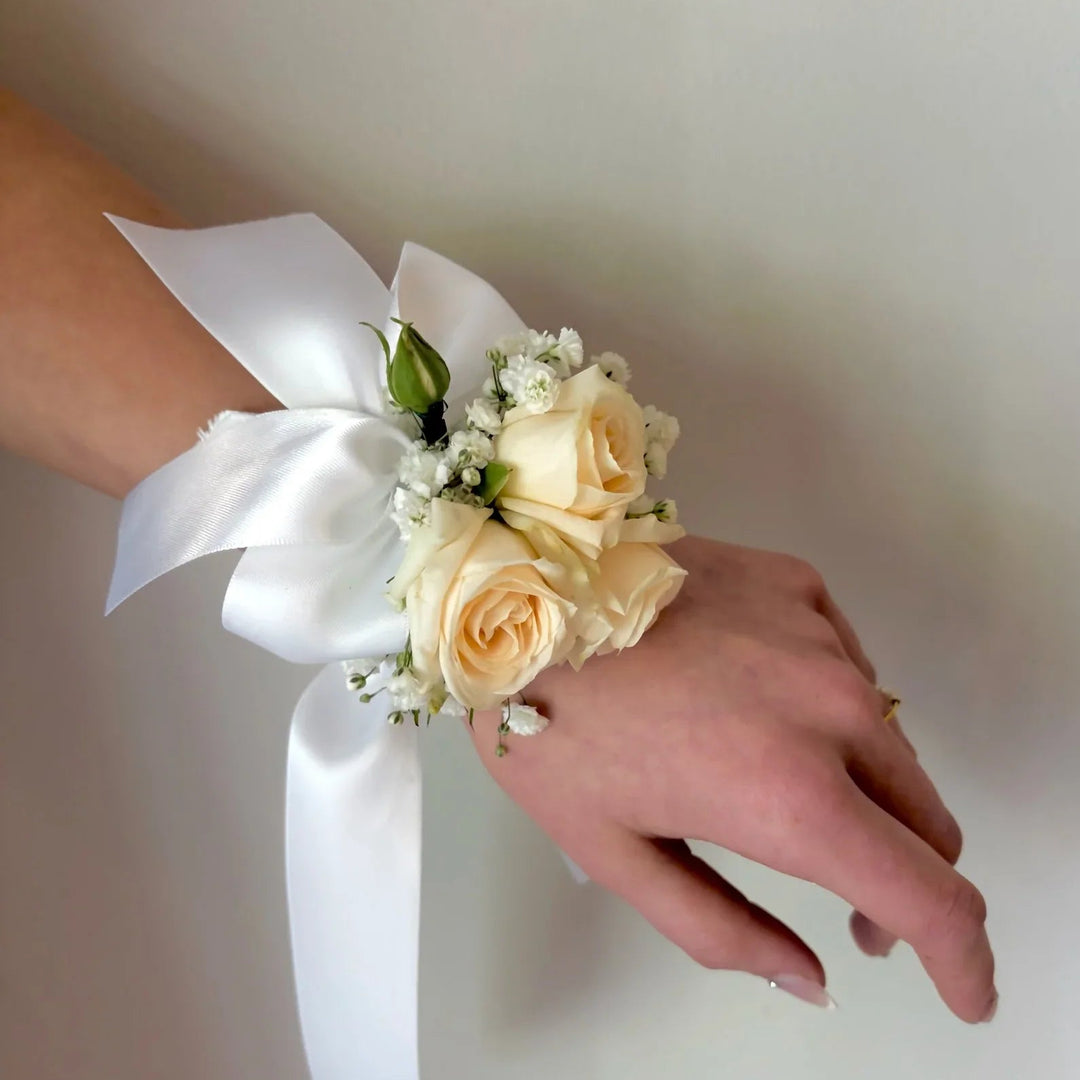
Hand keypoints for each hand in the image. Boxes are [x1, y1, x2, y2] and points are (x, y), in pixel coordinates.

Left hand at [470, 535, 995, 1021]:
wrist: (512, 591)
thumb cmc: (550, 727)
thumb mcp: (617, 851)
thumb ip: (724, 929)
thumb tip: (812, 978)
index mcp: (790, 794)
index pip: (932, 899)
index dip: (962, 961)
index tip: (965, 991)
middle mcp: (829, 709)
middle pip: (927, 821)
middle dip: (903, 877)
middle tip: (846, 900)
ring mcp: (818, 634)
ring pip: (889, 742)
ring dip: (862, 784)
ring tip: (776, 784)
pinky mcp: (797, 582)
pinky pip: (849, 665)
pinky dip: (827, 704)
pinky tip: (758, 701)